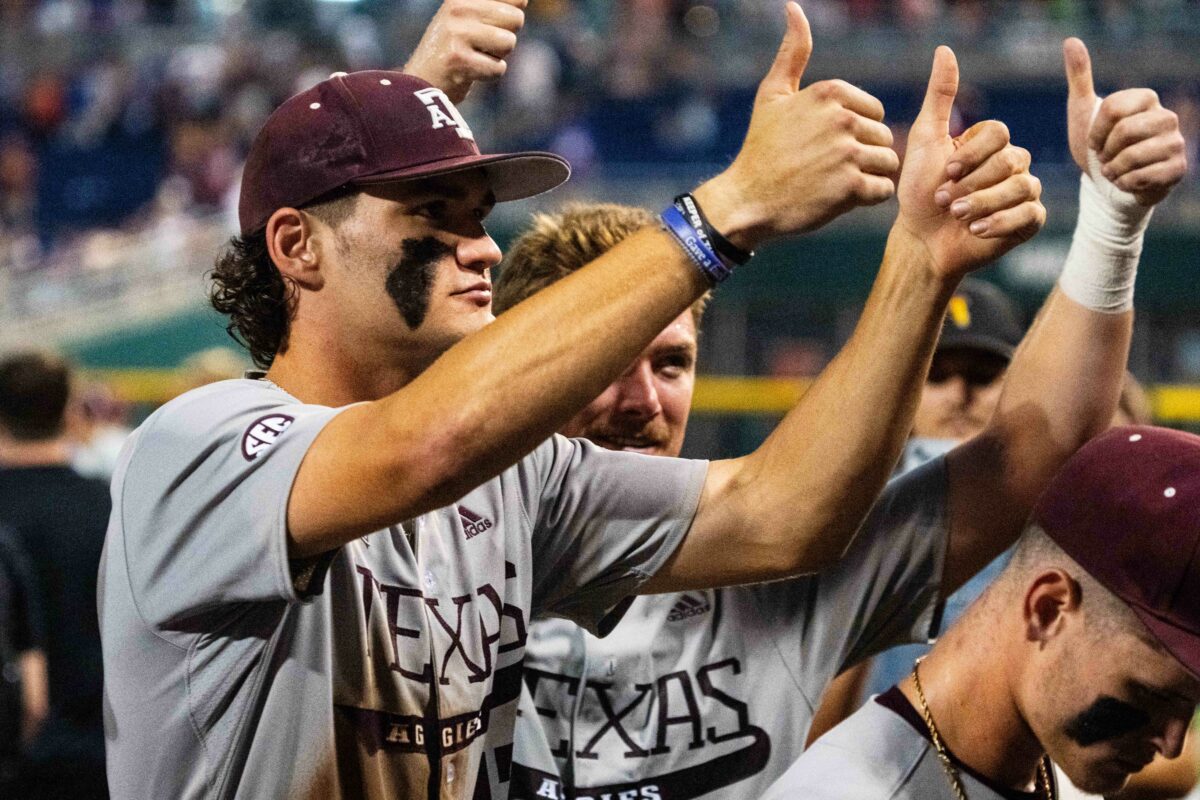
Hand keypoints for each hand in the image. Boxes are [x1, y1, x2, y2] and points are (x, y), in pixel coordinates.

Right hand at [403, 0, 526, 103]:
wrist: (422, 81)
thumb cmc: (454, 47)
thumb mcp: (469, 17)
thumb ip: (497, 6)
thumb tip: (524, 0)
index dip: (512, 13)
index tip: (491, 24)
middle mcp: (458, 8)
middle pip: (517, 19)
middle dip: (505, 37)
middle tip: (480, 44)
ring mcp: (457, 33)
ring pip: (509, 42)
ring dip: (497, 56)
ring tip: (474, 56)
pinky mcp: (459, 59)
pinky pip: (499, 68)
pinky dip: (489, 74)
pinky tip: (470, 71)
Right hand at [695, 2, 898, 248]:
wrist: (746, 200)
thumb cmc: (761, 148)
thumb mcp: (772, 95)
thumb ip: (793, 52)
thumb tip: (793, 7)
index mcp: (830, 92)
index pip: (873, 111)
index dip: (854, 132)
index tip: (824, 146)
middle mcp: (842, 118)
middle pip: (883, 137)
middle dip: (863, 155)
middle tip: (827, 169)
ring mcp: (847, 153)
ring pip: (887, 162)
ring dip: (867, 176)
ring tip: (835, 183)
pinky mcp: (850, 187)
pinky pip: (883, 189)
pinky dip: (867, 198)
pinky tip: (839, 198)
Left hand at [896, 47, 1044, 279]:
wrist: (922, 239)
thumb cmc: (920, 192)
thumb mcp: (925, 140)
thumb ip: (939, 98)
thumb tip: (944, 50)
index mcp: (991, 143)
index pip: (998, 134)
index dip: (970, 155)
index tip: (944, 173)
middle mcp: (1012, 163)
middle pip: (1011, 160)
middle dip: (972, 184)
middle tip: (945, 200)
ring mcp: (1023, 191)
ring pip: (1021, 187)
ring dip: (983, 204)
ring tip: (957, 216)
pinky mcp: (1028, 221)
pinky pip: (1030, 214)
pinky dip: (1000, 223)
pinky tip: (975, 230)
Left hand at [1065, 37, 1185, 206]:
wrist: (1109, 185)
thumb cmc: (1097, 147)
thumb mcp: (1082, 111)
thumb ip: (1079, 77)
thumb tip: (1071, 41)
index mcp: (1146, 98)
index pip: (1113, 109)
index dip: (1095, 132)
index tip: (1095, 142)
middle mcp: (1167, 117)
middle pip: (1124, 132)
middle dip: (1105, 152)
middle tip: (1104, 159)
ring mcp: (1176, 142)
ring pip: (1133, 156)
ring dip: (1113, 170)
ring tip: (1114, 171)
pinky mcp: (1178, 168)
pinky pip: (1142, 177)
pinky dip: (1124, 183)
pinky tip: (1126, 181)